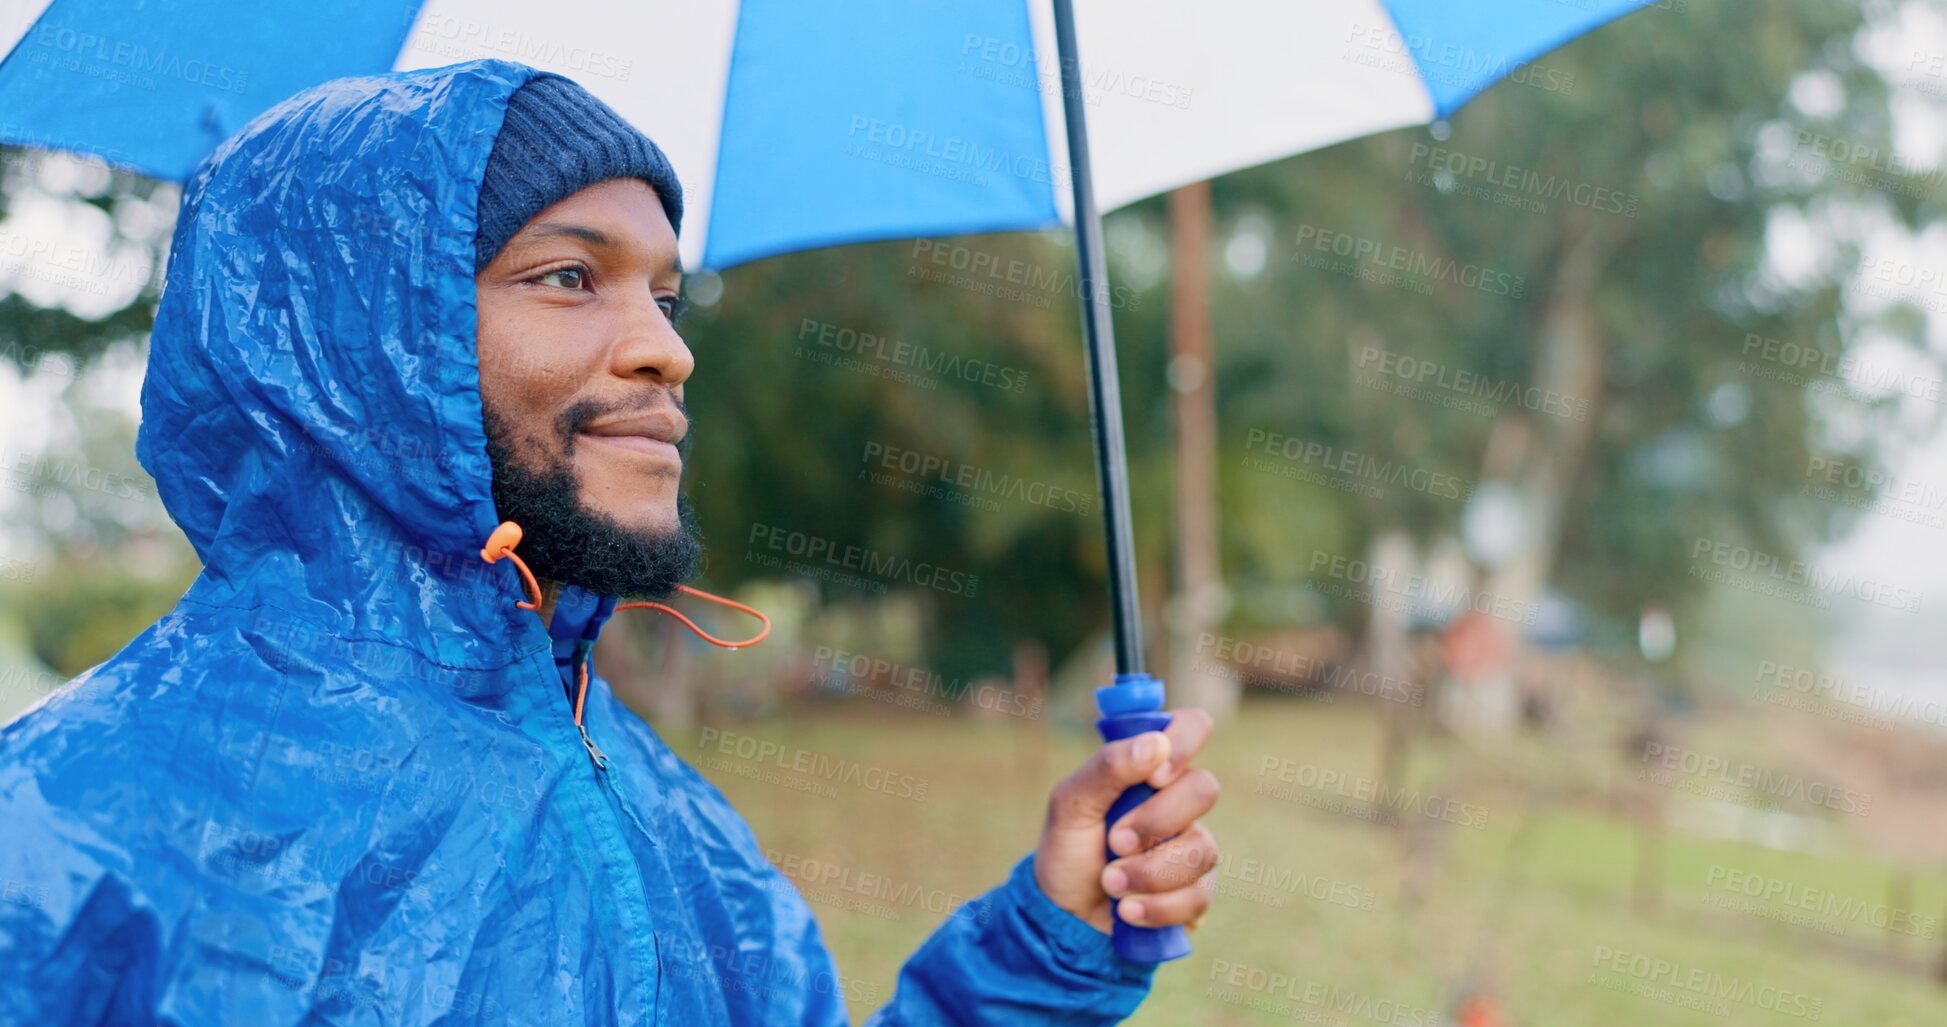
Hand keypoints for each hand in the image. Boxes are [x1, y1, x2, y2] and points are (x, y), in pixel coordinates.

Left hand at [1033, 707, 1219, 934]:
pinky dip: (1157, 906)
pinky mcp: (1198, 892)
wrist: (1064, 918)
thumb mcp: (1070, 805)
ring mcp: (1193, 846)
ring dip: (1148, 872)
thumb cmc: (1067, 851)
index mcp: (1149, 768)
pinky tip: (1128, 911)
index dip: (1184, 743)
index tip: (1154, 776)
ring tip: (1110, 883)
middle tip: (1114, 841)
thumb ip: (1107, 768)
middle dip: (1155, 822)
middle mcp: (1179, 802)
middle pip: (1205, 789)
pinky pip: (1199, 895)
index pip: (1193, 726)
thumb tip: (1157, 744)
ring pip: (1202, 849)